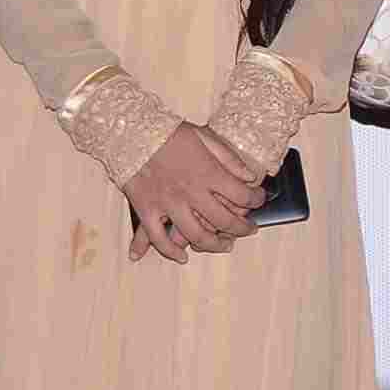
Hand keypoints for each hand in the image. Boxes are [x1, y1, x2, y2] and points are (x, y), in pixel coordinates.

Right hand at [121, 123, 263, 263]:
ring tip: (225, 245)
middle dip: (242, 228)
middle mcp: (191, 193)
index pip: (242, 195)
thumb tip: (250, 177)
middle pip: (224, 220)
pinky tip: (181, 256)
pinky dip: (169, 250)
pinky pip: (158, 238)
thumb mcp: (205, 137)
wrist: (130, 133)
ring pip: (196, 235)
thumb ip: (229, 159)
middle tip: (249, 229)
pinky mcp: (146, 210)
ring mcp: (168, 204)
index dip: (256, 200)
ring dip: (214, 244)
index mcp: (208, 174)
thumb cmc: (169, 133)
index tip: (259, 200)